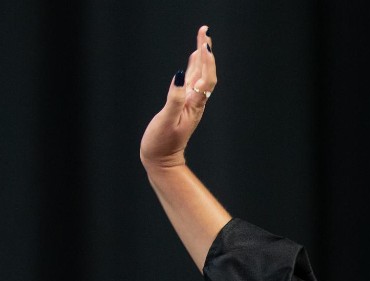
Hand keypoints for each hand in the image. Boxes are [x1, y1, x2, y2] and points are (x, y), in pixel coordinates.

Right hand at [140, 24, 216, 170]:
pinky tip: (193, 59)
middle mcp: (194, 102)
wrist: (161, 161)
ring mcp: (189, 103)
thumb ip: (174, 98)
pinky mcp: (182, 105)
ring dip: (201, 56)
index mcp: (193, 104)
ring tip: (202, 38)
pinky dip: (194, 67)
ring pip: (199, 75)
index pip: (206, 77)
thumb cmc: (161, 143)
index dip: (207, 59)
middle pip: (205, 72)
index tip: (205, 42)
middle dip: (205, 50)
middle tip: (204, 30)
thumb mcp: (166, 120)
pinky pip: (191, 82)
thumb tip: (180, 75)